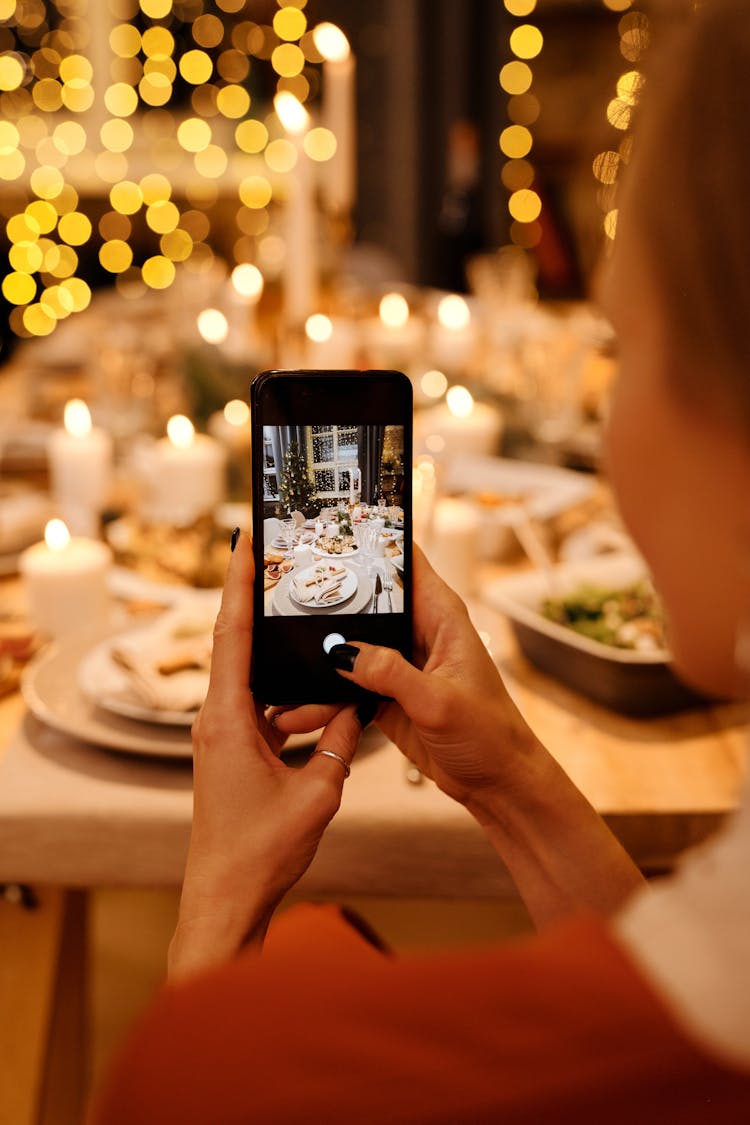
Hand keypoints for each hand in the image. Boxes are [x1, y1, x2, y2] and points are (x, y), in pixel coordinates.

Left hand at [168, 533, 361, 977]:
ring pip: (243, 669)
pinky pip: (252, 698)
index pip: (231, 635)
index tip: (245, 542)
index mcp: (227, 720)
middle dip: (250, 594)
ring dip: (262, 634)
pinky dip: (273, 675)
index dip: (238, 584)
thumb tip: (358, 702)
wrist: (225, 897)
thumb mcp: (316, 792)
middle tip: (271, 552)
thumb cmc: (261, 851)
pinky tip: (298, 666)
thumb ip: (339, 742)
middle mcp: (215, 719)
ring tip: (288, 597)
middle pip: (232, 641)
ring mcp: (220, 733)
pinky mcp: (230, 748)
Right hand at [277, 545, 539, 808]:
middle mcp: (418, 632)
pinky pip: (345, 688)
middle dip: (326, 601)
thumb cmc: (490, 734)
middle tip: (281, 598)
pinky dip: (322, 698)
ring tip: (281, 672)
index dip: (371, 541)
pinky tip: (297, 710)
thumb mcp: (438, 701)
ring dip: (317, 661)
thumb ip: (390, 673)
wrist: (497, 783)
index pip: (405, 561)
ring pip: (348, 648)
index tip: (330, 532)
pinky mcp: (386, 694)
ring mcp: (398, 664)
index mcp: (441, 616)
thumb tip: (342, 652)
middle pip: (365, 601)